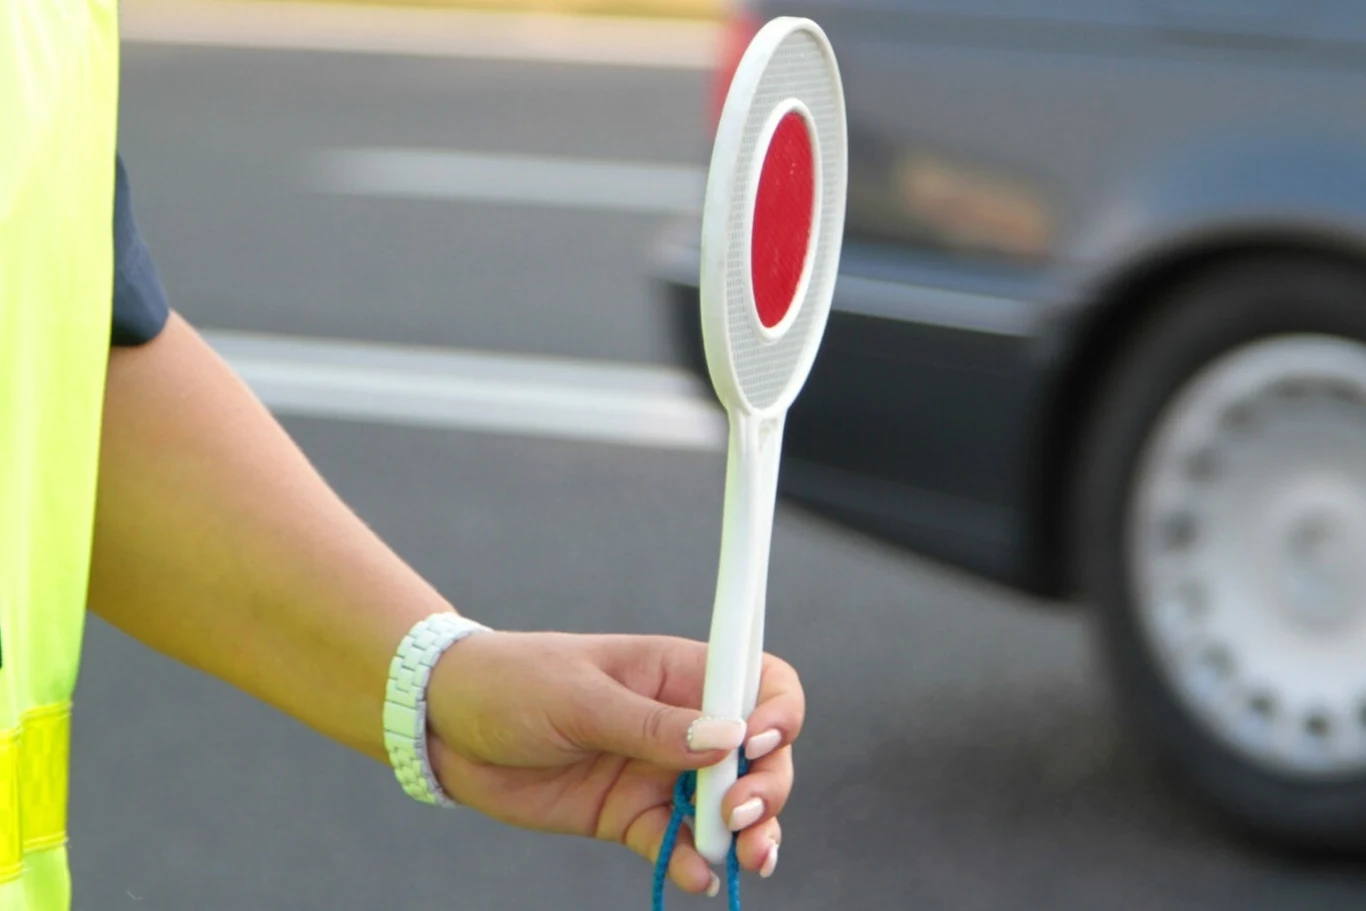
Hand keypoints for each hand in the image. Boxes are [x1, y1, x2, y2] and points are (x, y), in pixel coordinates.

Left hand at [424, 630, 803, 894]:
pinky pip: (679, 843)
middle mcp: (682, 722)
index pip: (759, 682)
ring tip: (745, 857)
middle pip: (759, 755)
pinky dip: (695, 862)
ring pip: (729, 806)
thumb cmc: (513, 683)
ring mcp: (659, 772)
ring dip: (748, 833)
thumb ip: (652, 725)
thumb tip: (728, 738)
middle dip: (768, 786)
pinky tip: (697, 875)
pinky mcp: (631, 816)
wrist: (445, 725)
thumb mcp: (580, 697)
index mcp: (678, 672)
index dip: (779, 710)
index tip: (760, 741)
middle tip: (742, 813)